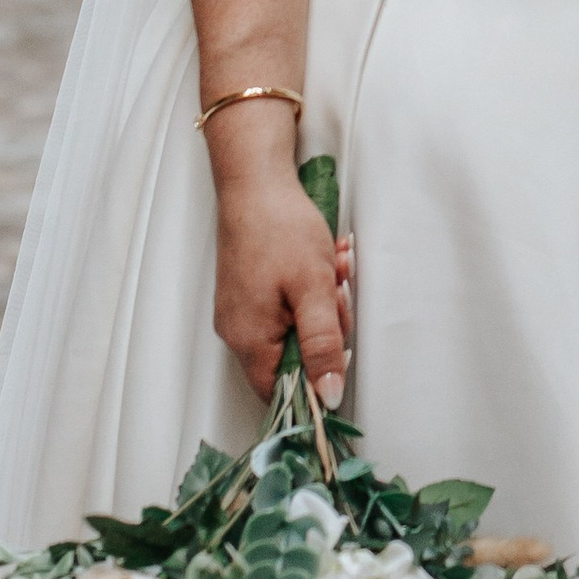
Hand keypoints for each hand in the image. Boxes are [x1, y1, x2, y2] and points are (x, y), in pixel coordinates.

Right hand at [212, 163, 352, 404]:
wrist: (254, 182)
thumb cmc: (280, 229)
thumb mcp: (314, 290)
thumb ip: (322, 345)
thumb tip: (329, 396)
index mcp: (248, 340)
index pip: (281, 393)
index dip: (316, 381)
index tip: (341, 350)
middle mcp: (237, 332)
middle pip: (293, 356)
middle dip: (327, 326)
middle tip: (339, 291)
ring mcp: (241, 310)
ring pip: (294, 326)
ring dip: (323, 301)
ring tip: (334, 266)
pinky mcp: (248, 290)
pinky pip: (286, 304)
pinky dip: (309, 287)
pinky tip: (323, 260)